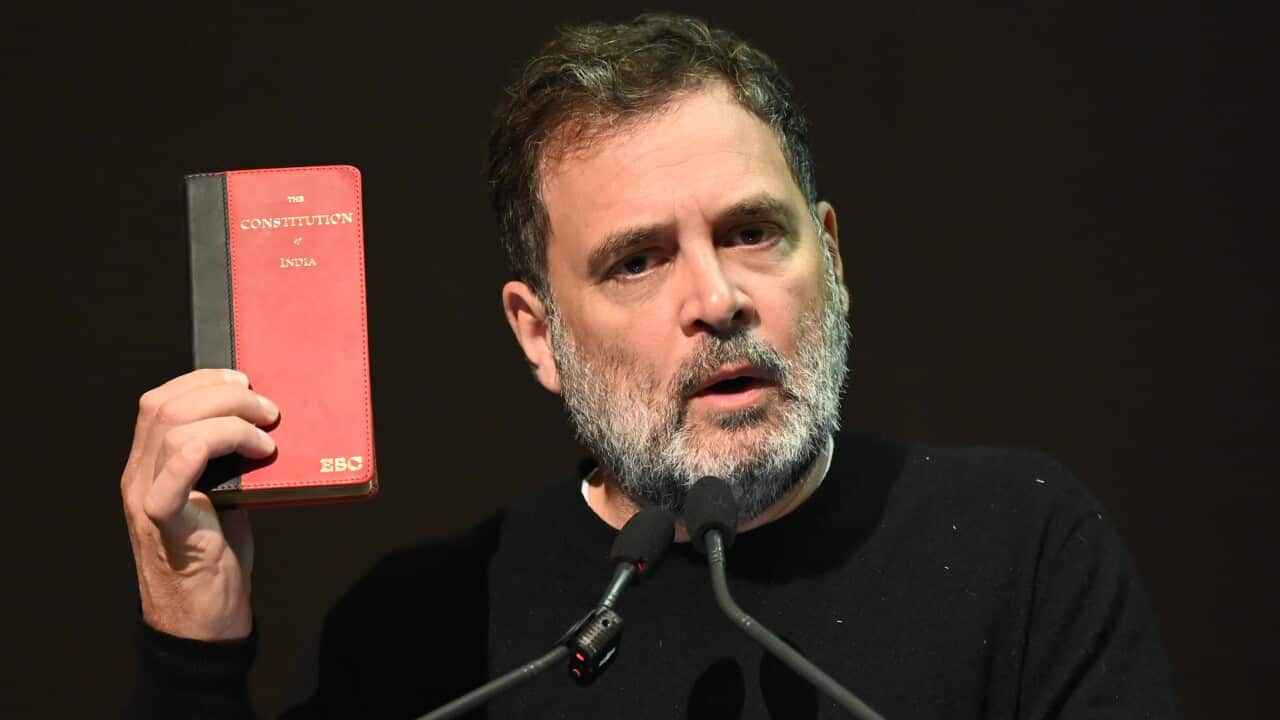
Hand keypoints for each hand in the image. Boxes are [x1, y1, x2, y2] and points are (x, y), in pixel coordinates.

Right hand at [120, 369, 278, 639]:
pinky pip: (176, 470)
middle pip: (164, 406)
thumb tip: (268, 421)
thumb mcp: (225, 494)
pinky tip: (254, 453)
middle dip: (222, 392)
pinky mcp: (162, 522)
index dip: (202, 379)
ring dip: (230, 418)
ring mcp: (145, 497)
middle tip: (268, 407)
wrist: (204, 620)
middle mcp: (138, 476)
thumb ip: (228, 460)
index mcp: (149, 465)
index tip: (243, 378)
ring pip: (172, 428)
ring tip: (267, 434)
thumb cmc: (219, 554)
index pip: (161, 401)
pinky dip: (214, 446)